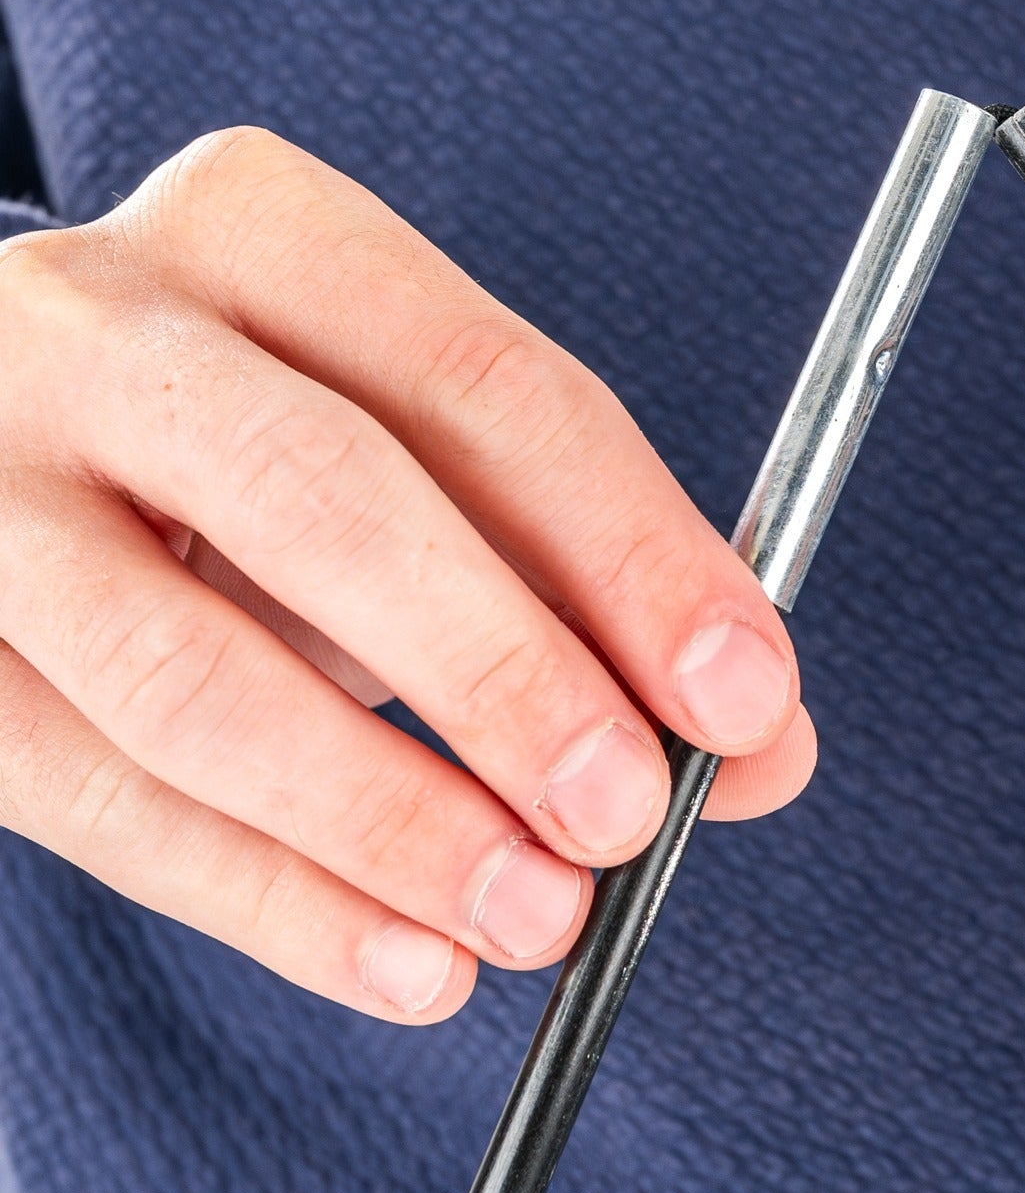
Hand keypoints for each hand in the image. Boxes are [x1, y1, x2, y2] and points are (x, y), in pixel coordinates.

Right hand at [0, 128, 811, 1023]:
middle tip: (628, 813)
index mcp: (259, 231)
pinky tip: (406, 961)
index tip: (746, 697)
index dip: (633, 552)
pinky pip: (98, 798)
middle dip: (505, 675)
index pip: (484, 384)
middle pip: (328, 500)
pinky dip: (271, 900)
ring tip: (537, 915)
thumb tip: (758, 746)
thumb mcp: (401, 458)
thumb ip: (576, 580)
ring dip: (389, 819)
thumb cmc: (234, 450)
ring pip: (189, 672)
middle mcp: (100, 329)